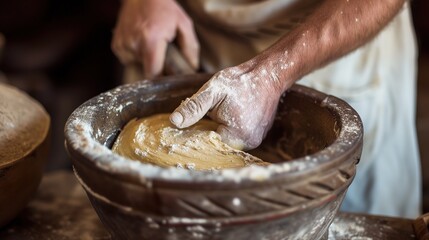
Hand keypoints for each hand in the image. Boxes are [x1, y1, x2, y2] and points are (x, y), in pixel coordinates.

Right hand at [111, 0, 198, 77]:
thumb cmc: (164, 8)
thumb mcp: (183, 23)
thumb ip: (190, 46)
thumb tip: (193, 66)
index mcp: (150, 40)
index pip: (153, 73)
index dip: (161, 78)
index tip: (168, 77)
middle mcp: (133, 44)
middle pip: (146, 70)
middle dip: (156, 65)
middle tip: (162, 52)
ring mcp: (122, 44)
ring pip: (137, 65)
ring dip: (145, 59)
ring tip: (151, 43)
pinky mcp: (116, 45)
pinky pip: (128, 59)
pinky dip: (135, 54)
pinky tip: (141, 41)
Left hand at [169, 60, 285, 149]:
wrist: (268, 74)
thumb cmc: (240, 81)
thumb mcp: (213, 91)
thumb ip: (194, 107)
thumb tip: (174, 121)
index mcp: (235, 136)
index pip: (207, 145)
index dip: (195, 135)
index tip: (188, 125)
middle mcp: (248, 144)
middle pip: (217, 145)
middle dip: (207, 131)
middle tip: (207, 114)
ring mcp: (255, 140)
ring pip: (227, 141)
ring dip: (219, 130)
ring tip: (220, 113)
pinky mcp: (258, 135)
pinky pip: (237, 137)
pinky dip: (230, 128)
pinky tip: (229, 115)